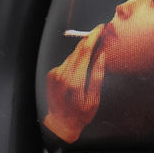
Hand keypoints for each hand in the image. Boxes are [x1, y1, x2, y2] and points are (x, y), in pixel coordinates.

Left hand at [44, 24, 105, 142]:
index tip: (100, 28)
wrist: (60, 123)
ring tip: (93, 52)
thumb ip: (97, 76)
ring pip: (72, 55)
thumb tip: (101, 56)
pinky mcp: (52, 74)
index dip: (93, 37)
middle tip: (100, 34)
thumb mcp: (94, 99)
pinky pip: (66, 62)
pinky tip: (80, 68)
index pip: (84, 51)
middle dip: (89, 40)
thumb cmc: (80, 115)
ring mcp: (55, 74)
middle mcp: (62, 74)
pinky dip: (75, 61)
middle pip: (77, 49)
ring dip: (83, 51)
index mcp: (75, 81)